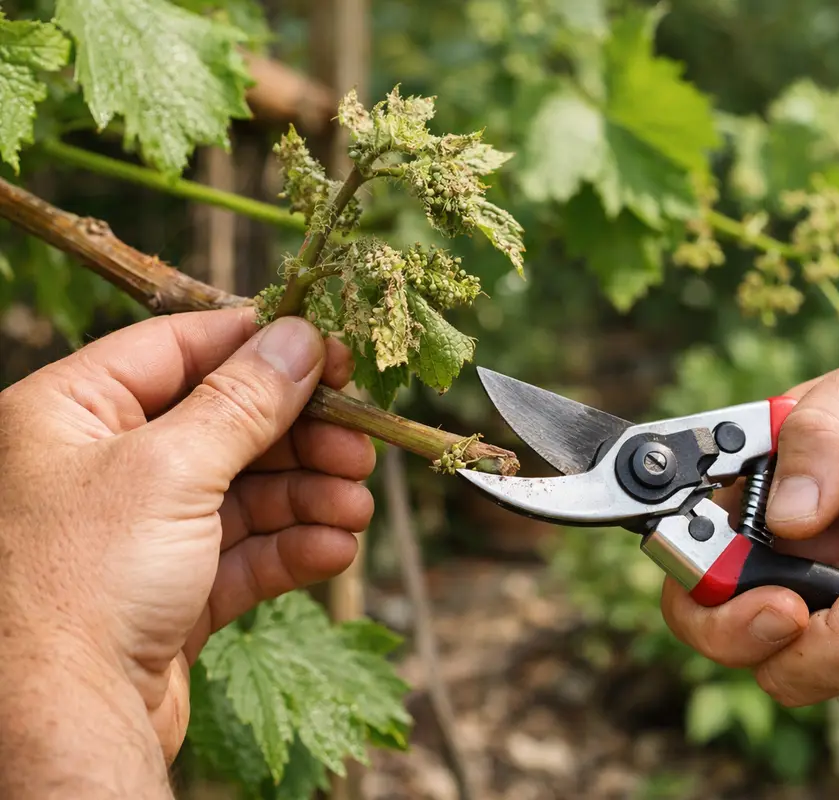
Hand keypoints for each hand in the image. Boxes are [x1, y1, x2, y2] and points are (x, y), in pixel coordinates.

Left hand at [0, 308, 373, 767]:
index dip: (258, 346)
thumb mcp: (171, 469)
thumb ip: (243, 401)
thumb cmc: (85, 580)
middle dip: (300, 436)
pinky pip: (243, 553)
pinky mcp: (170, 592)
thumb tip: (300, 337)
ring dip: (308, 495)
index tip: (329, 352)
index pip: (177, 349)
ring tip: (355, 506)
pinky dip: (292, 548)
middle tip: (360, 444)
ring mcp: (137, 533)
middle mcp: (100, 467)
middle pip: (224, 424)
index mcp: (70, 414)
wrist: (63, 722)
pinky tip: (334, 549)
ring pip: (244, 492)